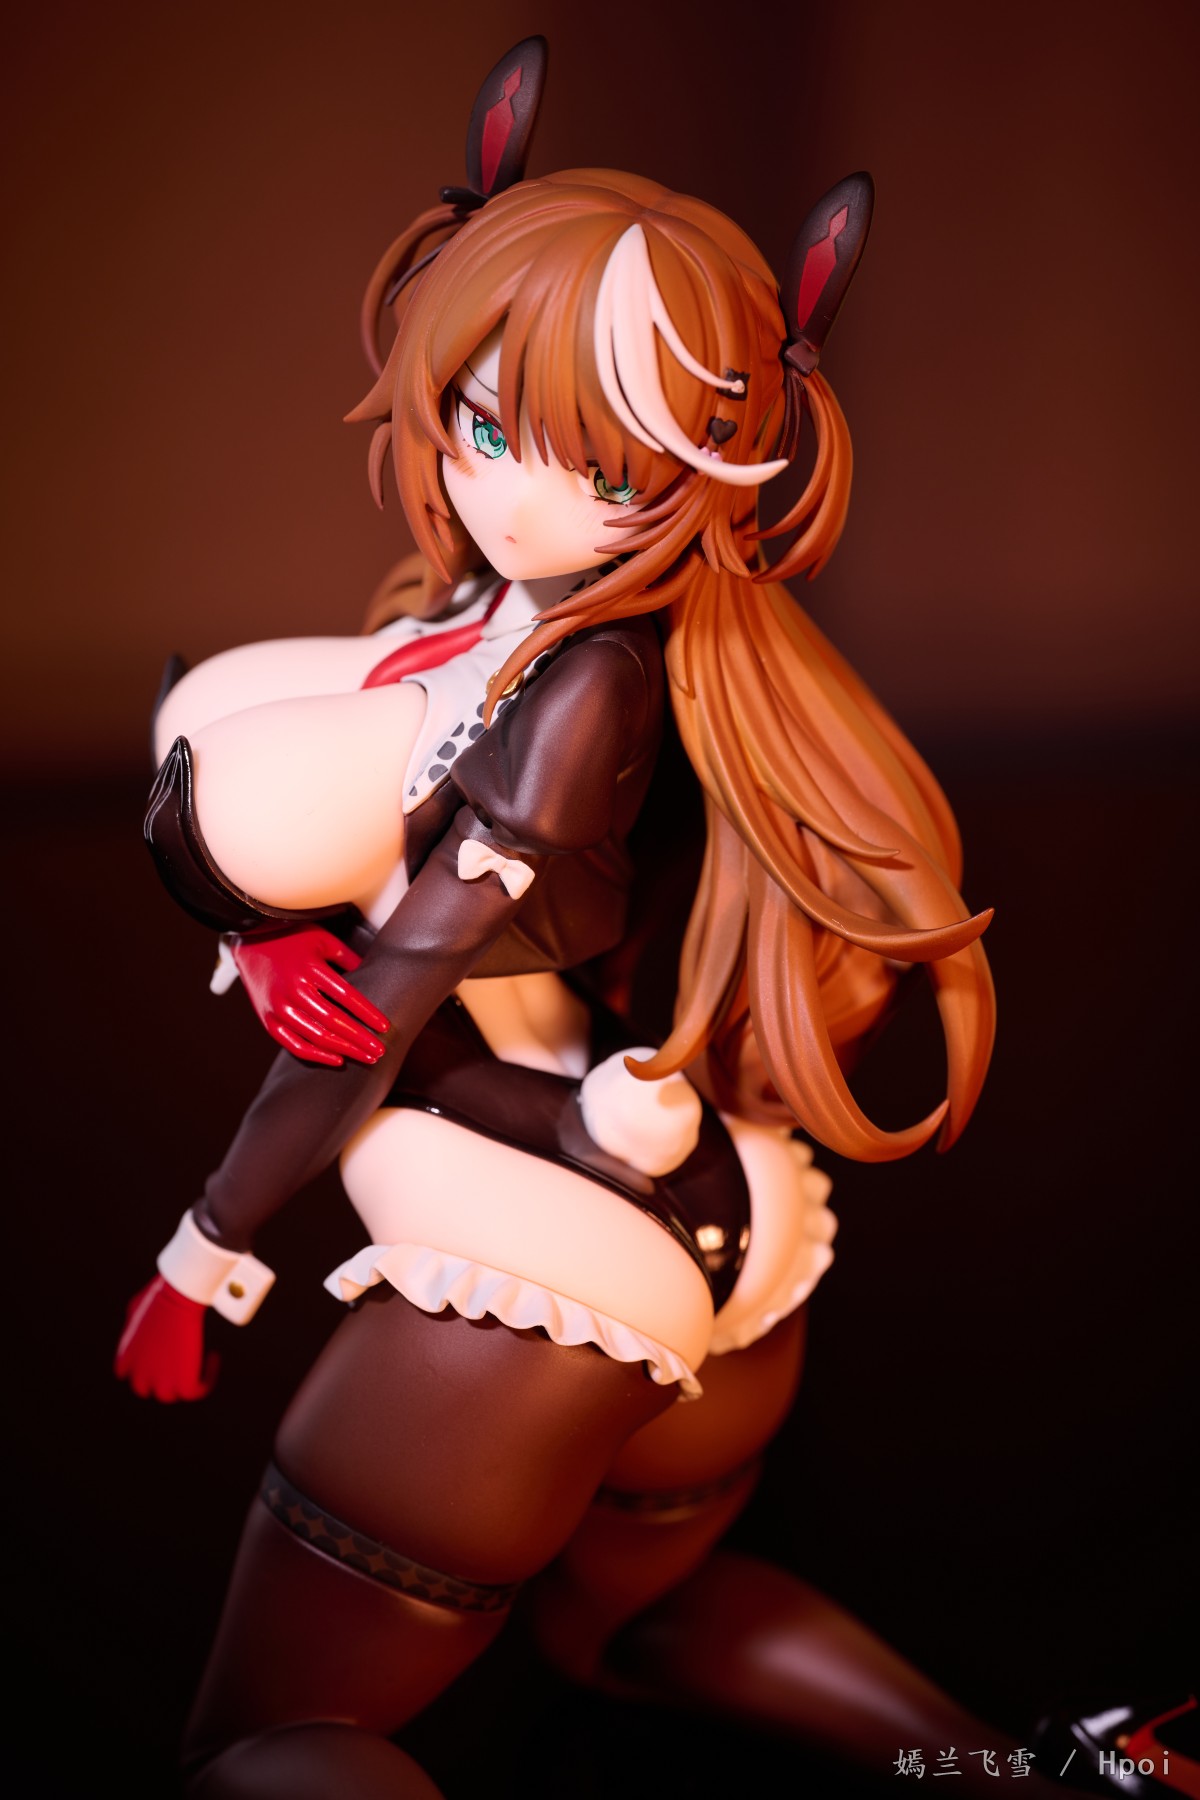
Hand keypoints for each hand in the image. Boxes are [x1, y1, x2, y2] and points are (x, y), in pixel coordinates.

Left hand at [114, 1274, 217, 1401]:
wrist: (178, 1297)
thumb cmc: (160, 1294)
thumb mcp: (136, 1306)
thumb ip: (134, 1321)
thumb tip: (139, 1319)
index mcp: (126, 1357)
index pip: (126, 1373)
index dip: (142, 1366)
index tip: (157, 1353)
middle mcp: (139, 1374)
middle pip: (146, 1388)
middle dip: (160, 1377)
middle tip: (178, 1361)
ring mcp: (161, 1381)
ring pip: (170, 1395)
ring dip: (184, 1380)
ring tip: (200, 1361)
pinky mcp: (184, 1383)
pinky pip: (197, 1391)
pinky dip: (208, 1378)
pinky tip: (213, 1357)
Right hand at [230, 926, 390, 1067]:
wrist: (250, 942)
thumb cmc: (292, 939)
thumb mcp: (323, 940)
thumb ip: (348, 958)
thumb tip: (374, 975)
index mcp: (310, 968)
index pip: (346, 996)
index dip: (368, 1014)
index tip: (385, 1027)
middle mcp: (294, 990)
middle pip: (334, 1021)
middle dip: (360, 1039)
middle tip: (379, 1051)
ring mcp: (279, 1007)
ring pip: (316, 1036)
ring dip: (344, 1050)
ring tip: (366, 1057)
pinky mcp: (268, 1020)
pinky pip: (293, 1045)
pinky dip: (316, 1056)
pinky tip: (337, 1060)